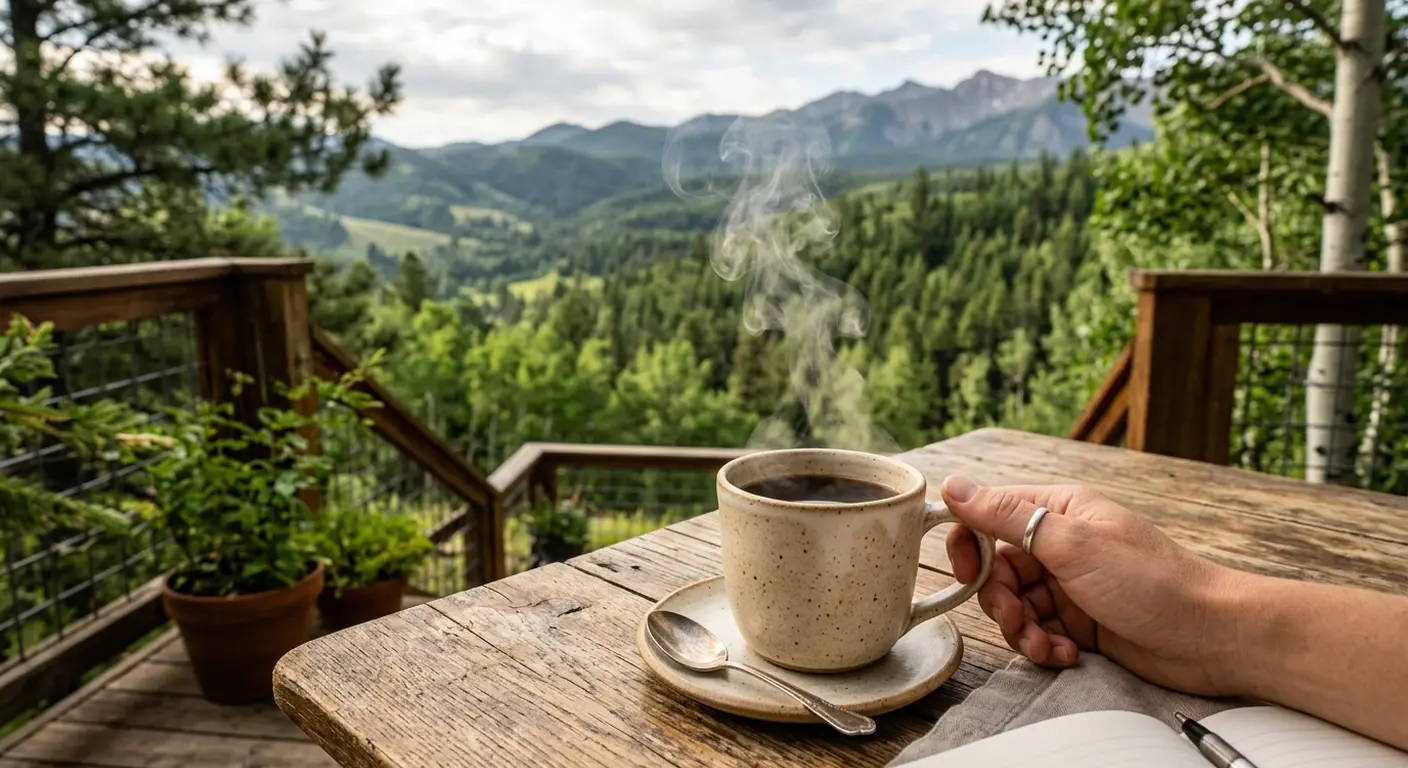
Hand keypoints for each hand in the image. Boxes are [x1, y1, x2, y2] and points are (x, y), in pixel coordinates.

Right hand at [942, 475, 1246, 695]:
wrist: (1211, 636)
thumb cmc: (1152, 582)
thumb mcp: (1072, 544)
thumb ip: (1007, 516)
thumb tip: (953, 485)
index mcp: (1059, 510)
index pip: (989, 514)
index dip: (968, 543)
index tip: (962, 572)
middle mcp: (1061, 543)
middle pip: (997, 567)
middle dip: (998, 598)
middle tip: (1015, 617)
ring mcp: (1071, 584)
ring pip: (1015, 604)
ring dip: (1021, 629)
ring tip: (1045, 645)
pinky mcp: (1081, 621)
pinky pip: (1039, 631)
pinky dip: (1044, 646)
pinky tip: (1067, 655)